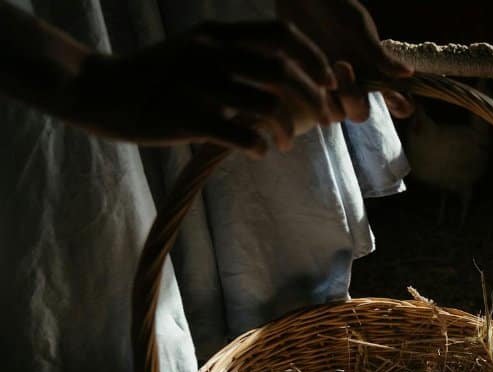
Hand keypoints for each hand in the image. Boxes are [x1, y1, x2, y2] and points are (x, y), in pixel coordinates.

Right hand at [65, 21, 337, 156]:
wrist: (100, 91)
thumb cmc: (156, 76)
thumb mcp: (194, 49)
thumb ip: (235, 54)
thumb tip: (289, 73)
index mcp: (216, 33)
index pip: (281, 34)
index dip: (313, 57)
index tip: (328, 81)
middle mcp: (210, 52)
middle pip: (282, 71)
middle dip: (313, 98)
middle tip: (322, 119)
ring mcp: (198, 84)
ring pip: (268, 106)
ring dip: (288, 129)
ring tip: (286, 142)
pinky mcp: (188, 118)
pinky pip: (243, 135)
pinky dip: (261, 147)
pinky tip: (260, 152)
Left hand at [276, 0, 413, 121]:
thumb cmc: (335, 8)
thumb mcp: (359, 28)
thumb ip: (379, 54)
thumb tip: (409, 73)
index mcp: (374, 72)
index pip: (397, 102)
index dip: (400, 106)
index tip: (392, 95)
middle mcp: (355, 84)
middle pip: (361, 113)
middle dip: (354, 98)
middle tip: (342, 66)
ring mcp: (331, 86)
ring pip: (337, 113)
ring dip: (333, 100)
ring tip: (324, 71)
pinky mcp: (307, 83)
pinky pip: (312, 104)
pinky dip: (312, 97)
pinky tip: (306, 74)